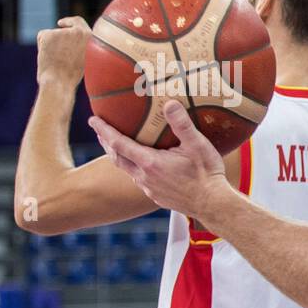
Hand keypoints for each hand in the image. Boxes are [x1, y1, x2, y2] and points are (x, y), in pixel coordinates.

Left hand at [35, 16, 90, 88]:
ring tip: (55, 61)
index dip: (70, 22)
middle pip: (66, 26)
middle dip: (60, 32)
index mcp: (91, 38)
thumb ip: (80, 48)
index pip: (79, 23)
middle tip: (55, 30)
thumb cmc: (72, 78)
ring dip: (52, 44)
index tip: (61, 23)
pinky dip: (42, 46)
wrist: (60, 82)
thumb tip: (68, 45)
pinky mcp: (49, 34)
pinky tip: (47, 57)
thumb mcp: (85, 61)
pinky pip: (43, 36)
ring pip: (53, 34)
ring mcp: (63, 32)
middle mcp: (79, 32)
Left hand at [89, 100, 227, 222]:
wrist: (214, 205)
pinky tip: (145, 167)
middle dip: (106, 143)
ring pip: (128, 170)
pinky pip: (140, 181)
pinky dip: (135, 169)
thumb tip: (169, 103)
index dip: (104, 130)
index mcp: (150, 163)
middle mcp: (145, 177)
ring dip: (121, 157)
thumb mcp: (197, 145)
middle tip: (101, 131)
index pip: (118, 144)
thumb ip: (182, 124)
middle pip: (117, 158)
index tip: (93, 119)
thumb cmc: (207, 174)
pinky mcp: (158, 197)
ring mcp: (150, 189)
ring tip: (120, 147)